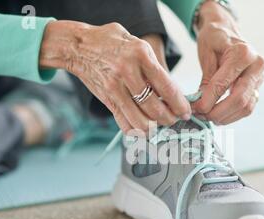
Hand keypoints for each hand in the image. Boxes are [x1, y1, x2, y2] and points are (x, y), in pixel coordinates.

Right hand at [39, 21, 190, 132]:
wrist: (78, 46)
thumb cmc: (111, 42)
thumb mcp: (136, 43)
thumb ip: (152, 64)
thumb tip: (170, 89)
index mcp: (141, 55)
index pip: (166, 87)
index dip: (179, 104)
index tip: (185, 111)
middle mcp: (128, 72)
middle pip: (155, 108)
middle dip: (169, 119)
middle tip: (174, 120)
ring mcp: (115, 88)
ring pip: (140, 120)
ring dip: (154, 128)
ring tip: (160, 125)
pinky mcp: (107, 99)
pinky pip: (124, 122)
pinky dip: (136, 131)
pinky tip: (143, 130)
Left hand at [193, 1, 263, 124]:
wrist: (227, 32)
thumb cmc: (215, 39)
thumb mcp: (206, 53)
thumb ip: (206, 80)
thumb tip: (201, 106)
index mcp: (243, 53)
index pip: (224, 84)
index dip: (208, 100)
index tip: (195, 109)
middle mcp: (257, 65)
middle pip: (239, 99)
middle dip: (218, 112)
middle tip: (201, 116)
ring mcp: (260, 78)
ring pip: (246, 107)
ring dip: (225, 117)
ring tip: (207, 117)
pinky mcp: (258, 88)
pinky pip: (247, 108)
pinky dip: (232, 116)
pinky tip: (218, 116)